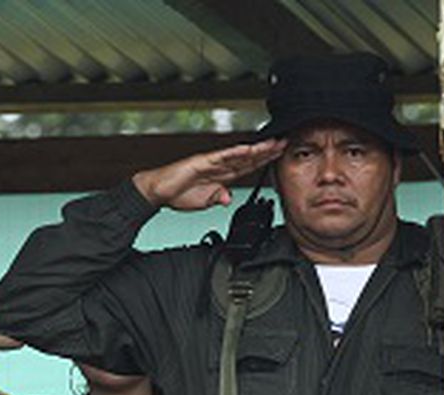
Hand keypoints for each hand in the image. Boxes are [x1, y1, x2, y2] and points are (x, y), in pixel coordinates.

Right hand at [131, 139, 285, 211]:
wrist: (158, 192)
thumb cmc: (178, 194)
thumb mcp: (204, 201)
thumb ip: (218, 198)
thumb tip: (228, 198)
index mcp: (221, 176)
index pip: (248, 167)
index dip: (264, 162)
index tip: (279, 156)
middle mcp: (219, 166)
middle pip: (248, 158)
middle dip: (267, 152)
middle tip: (285, 144)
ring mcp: (211, 162)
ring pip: (239, 155)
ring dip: (256, 150)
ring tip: (273, 144)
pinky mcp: (202, 161)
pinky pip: (222, 156)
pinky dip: (235, 152)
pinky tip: (249, 149)